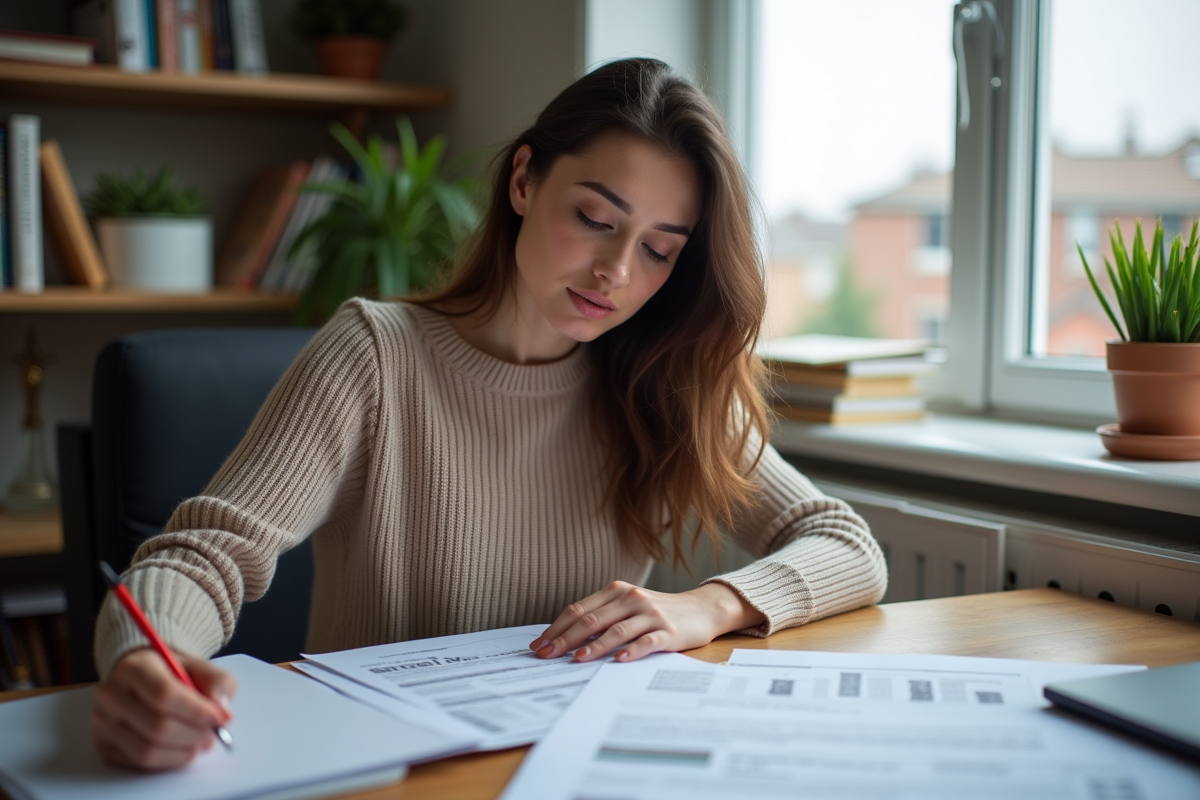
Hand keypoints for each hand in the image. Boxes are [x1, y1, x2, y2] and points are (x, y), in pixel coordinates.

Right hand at [92, 647, 235, 770]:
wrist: (144, 675)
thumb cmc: (173, 671)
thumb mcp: (200, 666)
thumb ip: (218, 683)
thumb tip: (223, 711)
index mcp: (133, 667)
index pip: (164, 695)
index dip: (196, 711)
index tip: (219, 717)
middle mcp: (111, 694)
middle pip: (157, 727)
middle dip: (193, 734)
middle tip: (213, 734)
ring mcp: (103, 721)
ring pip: (146, 750)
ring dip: (182, 751)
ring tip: (200, 742)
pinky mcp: (104, 743)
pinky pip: (138, 762)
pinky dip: (168, 760)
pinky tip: (181, 747)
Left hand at [531, 581, 763, 663]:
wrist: (702, 609)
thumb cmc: (657, 612)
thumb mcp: (628, 607)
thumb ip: (602, 618)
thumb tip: (565, 639)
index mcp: (616, 591)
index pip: (579, 610)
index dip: (556, 628)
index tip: (538, 645)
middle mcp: (632, 598)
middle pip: (592, 620)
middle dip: (565, 639)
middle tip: (546, 656)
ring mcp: (651, 614)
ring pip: (616, 630)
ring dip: (594, 646)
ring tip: (577, 659)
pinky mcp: (669, 631)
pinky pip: (647, 641)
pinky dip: (631, 651)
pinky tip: (619, 660)